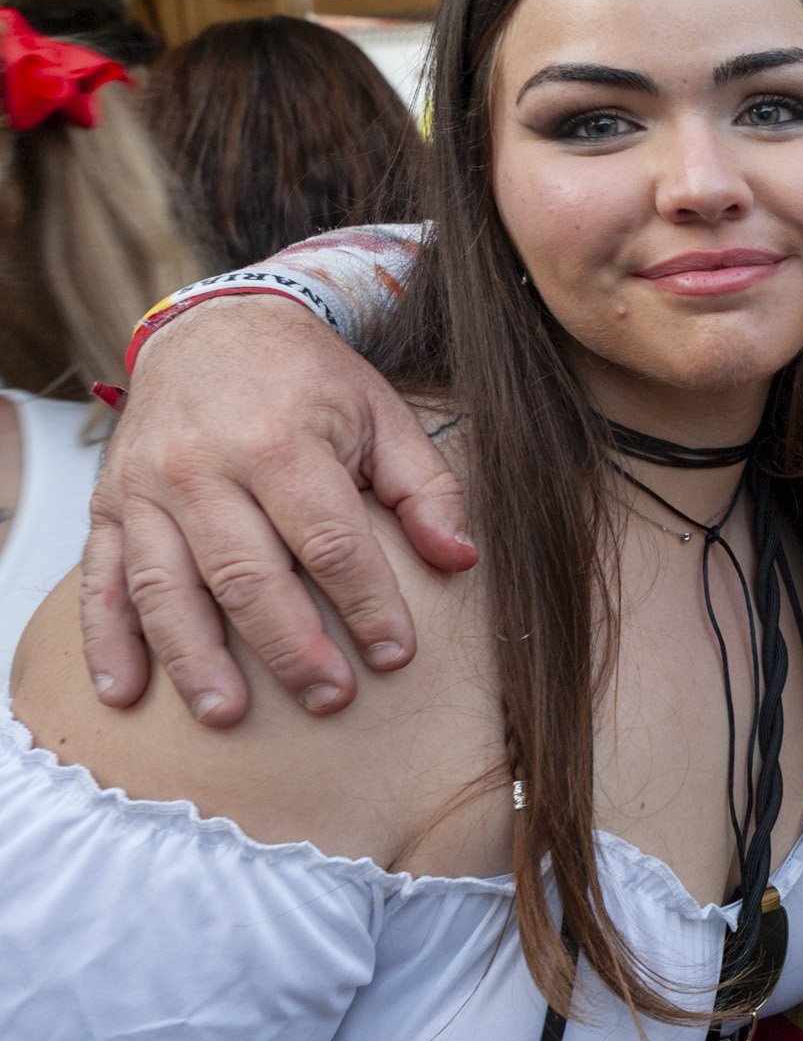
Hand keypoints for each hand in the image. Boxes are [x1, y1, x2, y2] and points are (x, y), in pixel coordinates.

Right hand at [81, 297, 473, 724]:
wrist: (215, 325)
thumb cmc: (309, 381)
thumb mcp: (382, 415)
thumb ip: (426, 489)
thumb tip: (462, 559)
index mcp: (280, 442)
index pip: (330, 540)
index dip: (367, 603)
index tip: (395, 655)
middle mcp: (203, 467)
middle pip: (247, 573)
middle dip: (289, 645)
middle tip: (327, 699)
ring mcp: (146, 489)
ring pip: (167, 586)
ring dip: (195, 658)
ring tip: (227, 715)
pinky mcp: (110, 506)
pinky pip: (102, 579)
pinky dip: (108, 640)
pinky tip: (127, 693)